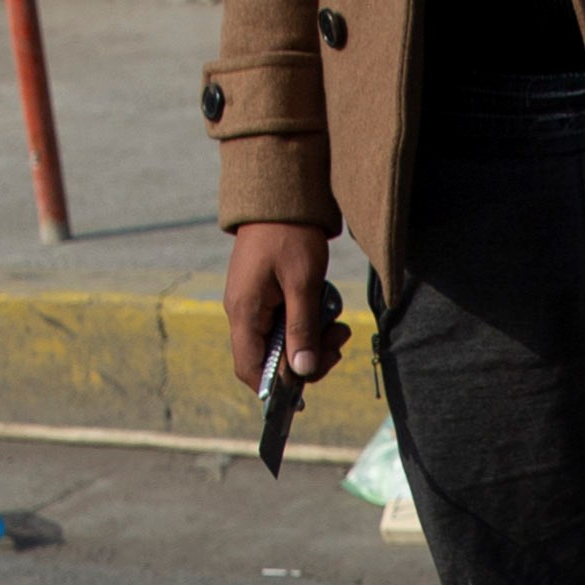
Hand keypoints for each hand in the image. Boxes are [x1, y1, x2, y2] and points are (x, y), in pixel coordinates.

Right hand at [225, 220, 345, 389]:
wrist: (282, 193)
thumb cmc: (290, 233)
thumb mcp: (303, 283)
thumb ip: (302, 329)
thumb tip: (302, 372)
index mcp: (245, 312)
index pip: (250, 368)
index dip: (275, 388)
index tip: (307, 390)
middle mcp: (244, 312)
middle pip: (271, 360)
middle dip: (307, 360)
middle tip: (338, 345)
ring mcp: (254, 304)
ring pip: (283, 342)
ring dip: (313, 341)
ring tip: (340, 327)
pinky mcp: (267, 295)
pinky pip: (287, 322)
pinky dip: (309, 323)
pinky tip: (328, 311)